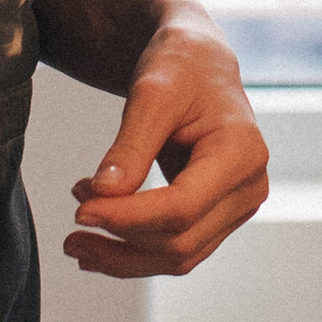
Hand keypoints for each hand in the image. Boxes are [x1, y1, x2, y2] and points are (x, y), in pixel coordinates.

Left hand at [65, 0, 267, 277]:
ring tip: (75, 242)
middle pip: (181, 240)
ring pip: (178, 256)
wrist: (199, 63)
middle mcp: (249, 186)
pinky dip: (135, 252)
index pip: (182, 206)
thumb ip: (130, 146)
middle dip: (121, 240)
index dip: (129, 217)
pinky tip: (99, 244)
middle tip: (71, 226)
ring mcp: (237, 206)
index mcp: (242, 151)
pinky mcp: (218, 217)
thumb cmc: (181, 67)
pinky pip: (177, 249)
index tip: (81, 210)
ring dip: (123, 258)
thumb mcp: (152, 93)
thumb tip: (102, 195)